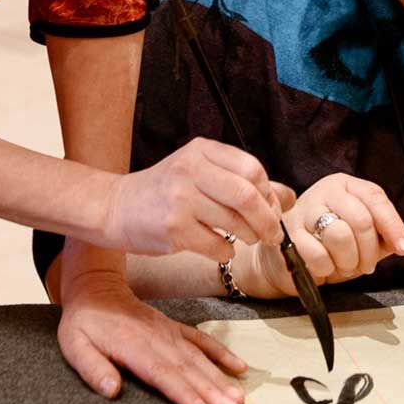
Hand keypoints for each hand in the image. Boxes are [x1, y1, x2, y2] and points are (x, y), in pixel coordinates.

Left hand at [57, 267, 247, 403]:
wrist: (96, 287)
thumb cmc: (85, 322)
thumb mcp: (74, 345)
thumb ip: (93, 368)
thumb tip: (112, 390)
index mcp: (133, 346)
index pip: (162, 374)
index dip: (184, 394)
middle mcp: (157, 339)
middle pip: (188, 369)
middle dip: (212, 391)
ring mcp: (169, 332)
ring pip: (199, 358)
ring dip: (220, 378)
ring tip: (239, 397)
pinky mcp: (175, 328)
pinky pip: (202, 340)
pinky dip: (221, 353)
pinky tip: (238, 367)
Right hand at [100, 137, 278, 259]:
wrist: (114, 208)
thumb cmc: (163, 192)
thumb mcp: (200, 174)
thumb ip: (242, 182)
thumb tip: (289, 197)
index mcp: (201, 151)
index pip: (251, 168)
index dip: (269, 193)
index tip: (272, 208)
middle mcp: (190, 170)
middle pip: (248, 195)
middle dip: (268, 219)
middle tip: (273, 234)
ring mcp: (180, 199)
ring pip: (235, 222)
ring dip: (249, 237)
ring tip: (246, 240)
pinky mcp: (172, 228)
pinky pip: (216, 245)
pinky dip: (226, 252)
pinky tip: (221, 250)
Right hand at [234, 175, 403, 297]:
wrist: (286, 259)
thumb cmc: (328, 245)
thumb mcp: (361, 237)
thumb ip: (383, 236)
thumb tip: (402, 245)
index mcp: (345, 186)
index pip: (376, 199)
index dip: (393, 226)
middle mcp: (324, 192)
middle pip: (361, 220)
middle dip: (368, 251)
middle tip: (365, 265)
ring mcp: (303, 212)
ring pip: (340, 236)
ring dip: (348, 261)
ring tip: (343, 265)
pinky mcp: (288, 235)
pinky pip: (318, 255)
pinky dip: (327, 268)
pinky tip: (323, 268)